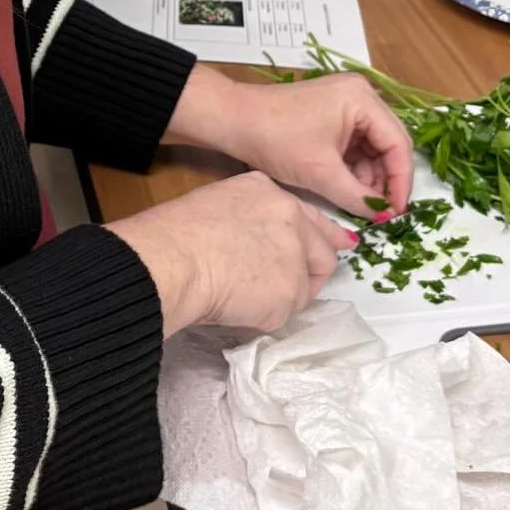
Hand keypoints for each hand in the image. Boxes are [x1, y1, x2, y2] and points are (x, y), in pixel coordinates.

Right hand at [107, 173, 353, 336]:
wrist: (171, 260)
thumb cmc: (174, 234)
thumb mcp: (216, 205)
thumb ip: (248, 220)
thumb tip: (254, 248)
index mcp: (268, 192)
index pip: (309, 216)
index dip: (323, 235)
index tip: (339, 244)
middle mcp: (291, 217)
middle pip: (322, 253)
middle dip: (310, 273)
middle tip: (285, 290)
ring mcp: (295, 256)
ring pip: (303, 289)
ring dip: (280, 298)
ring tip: (240, 297)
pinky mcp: (291, 292)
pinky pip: (282, 314)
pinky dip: (262, 318)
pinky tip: (235, 308)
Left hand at [166, 67, 413, 219]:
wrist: (232, 120)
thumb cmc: (275, 139)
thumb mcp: (320, 172)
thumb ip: (358, 197)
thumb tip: (383, 217)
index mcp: (362, 99)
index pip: (398, 144)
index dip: (401, 181)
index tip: (398, 212)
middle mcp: (360, 95)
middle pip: (389, 143)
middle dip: (386, 180)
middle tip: (383, 212)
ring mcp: (346, 103)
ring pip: (373, 146)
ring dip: (369, 176)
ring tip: (362, 204)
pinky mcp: (332, 114)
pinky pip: (355, 144)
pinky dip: (354, 167)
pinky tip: (349, 189)